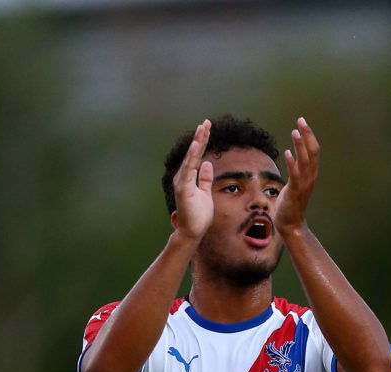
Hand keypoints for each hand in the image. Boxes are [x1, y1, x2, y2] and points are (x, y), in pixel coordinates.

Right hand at [172, 119, 213, 243]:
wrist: (192, 232)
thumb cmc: (198, 215)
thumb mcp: (205, 193)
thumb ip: (205, 179)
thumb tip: (208, 164)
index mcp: (189, 177)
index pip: (197, 155)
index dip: (202, 141)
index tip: (207, 127)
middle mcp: (183, 177)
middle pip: (194, 153)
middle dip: (200, 137)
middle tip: (207, 122)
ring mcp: (182, 182)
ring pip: (191, 158)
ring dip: (197, 143)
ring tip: (202, 128)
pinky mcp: (183, 188)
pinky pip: (189, 169)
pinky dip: (192, 156)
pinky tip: (196, 145)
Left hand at [275, 117, 319, 236]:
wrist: (290, 223)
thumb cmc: (290, 203)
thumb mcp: (294, 182)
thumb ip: (295, 169)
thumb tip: (292, 155)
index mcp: (310, 173)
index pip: (314, 150)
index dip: (309, 135)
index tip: (302, 122)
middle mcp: (310, 177)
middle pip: (312, 152)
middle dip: (307, 135)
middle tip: (301, 120)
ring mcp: (303, 184)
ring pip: (305, 161)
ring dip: (300, 145)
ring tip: (295, 131)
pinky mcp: (295, 191)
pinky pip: (295, 175)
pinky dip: (292, 163)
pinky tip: (287, 152)